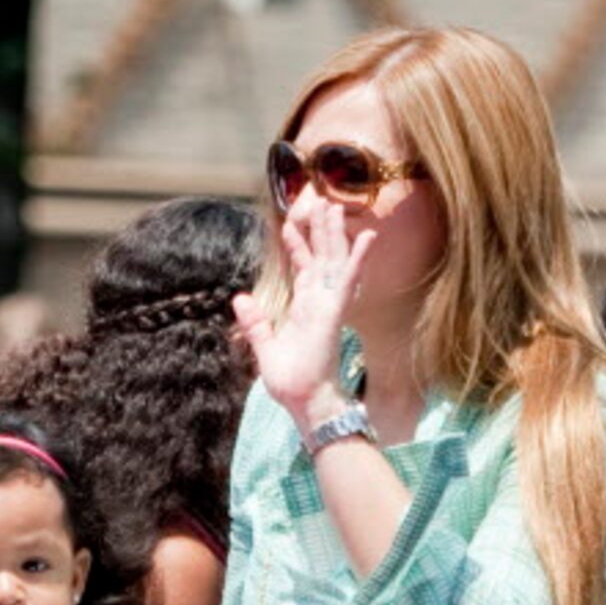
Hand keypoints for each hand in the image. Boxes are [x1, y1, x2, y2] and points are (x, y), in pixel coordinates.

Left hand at [232, 194, 374, 423]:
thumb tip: (239, 298)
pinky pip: (347, 281)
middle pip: (321, 258)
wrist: (306, 402)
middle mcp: (319, 303)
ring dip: (335, 234)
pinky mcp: (334, 313)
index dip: (297, 247)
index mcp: (304, 309)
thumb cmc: (291, 381)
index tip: (289, 225)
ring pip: (333, 261)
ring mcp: (328, 306)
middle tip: (320, 202)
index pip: (302, 270)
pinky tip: (366, 237)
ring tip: (335, 206)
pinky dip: (356, 259)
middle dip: (320, 231)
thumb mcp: (264, 347)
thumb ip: (255, 323)